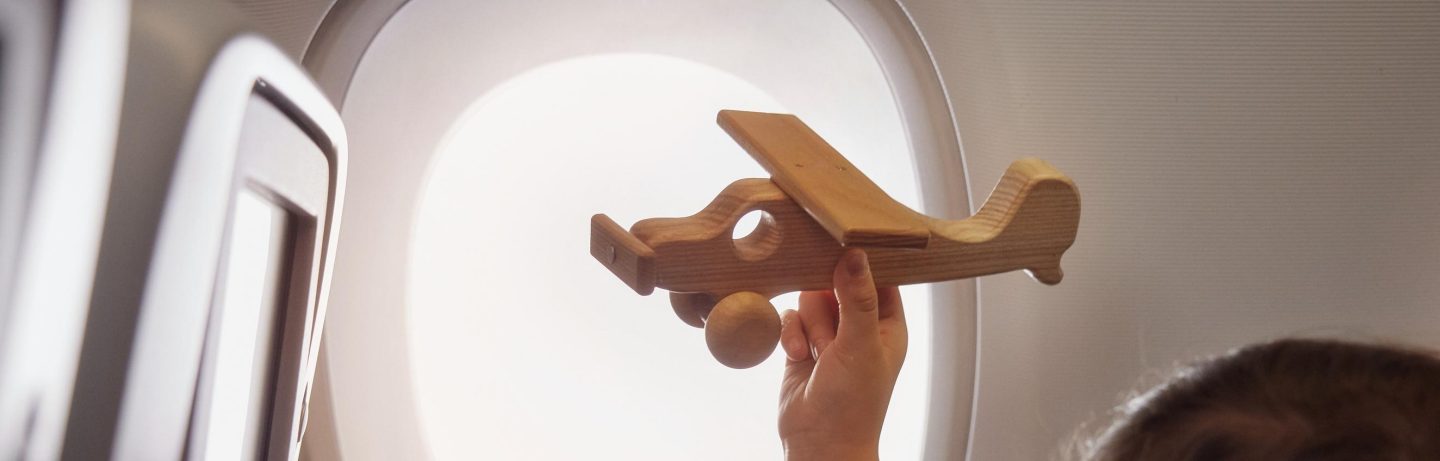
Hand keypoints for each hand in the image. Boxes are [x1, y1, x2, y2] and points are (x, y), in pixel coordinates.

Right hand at [778, 249, 906, 460]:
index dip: (862, 263)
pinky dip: (791, 336)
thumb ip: (857, 297)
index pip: (879, 277)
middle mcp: (860, 326)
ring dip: (809, 324)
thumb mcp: (860, 344)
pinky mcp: (801, 345)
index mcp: (887, 324)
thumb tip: (855, 253)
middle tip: (831, 323)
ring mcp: (830, 336)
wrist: (819, 444)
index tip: (842, 248)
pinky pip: (791, 319)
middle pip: (837, 283)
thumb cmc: (853, 405)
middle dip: (827, 302)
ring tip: (817, 351)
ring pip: (811, 299)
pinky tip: (798, 357)